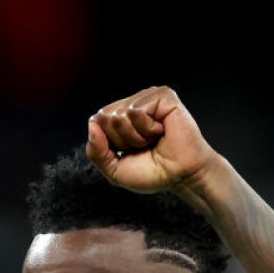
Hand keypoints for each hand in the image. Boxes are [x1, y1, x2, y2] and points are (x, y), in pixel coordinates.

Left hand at [84, 85, 218, 194]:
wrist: (181, 176)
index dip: (109, 143)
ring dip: (135, 136)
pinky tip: (161, 131)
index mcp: (121, 117)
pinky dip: (146, 129)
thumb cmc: (154, 172)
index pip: (96, 121)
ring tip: (153, 139)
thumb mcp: (114, 169)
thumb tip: (92, 125)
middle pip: (105, 117)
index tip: (130, 152)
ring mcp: (148, 98)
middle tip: (144, 146)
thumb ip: (96, 152)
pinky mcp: (162, 96)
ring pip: (119, 114)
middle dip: (122, 140)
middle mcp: (134, 104)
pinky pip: (136, 111)